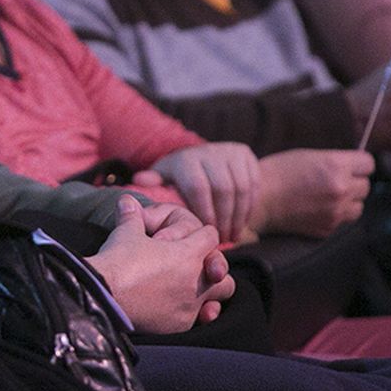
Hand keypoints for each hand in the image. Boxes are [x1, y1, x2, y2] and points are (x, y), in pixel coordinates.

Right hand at [87, 197, 234, 333]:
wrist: (103, 295)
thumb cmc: (118, 260)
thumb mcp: (126, 232)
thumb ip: (132, 215)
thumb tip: (127, 200)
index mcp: (189, 253)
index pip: (211, 236)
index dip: (200, 234)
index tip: (187, 238)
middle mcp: (197, 280)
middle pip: (223, 271)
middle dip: (213, 266)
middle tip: (193, 265)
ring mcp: (190, 305)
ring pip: (218, 298)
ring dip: (208, 291)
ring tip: (189, 288)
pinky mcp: (179, 325)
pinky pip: (196, 319)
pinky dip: (189, 312)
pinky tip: (174, 307)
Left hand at [135, 143, 259, 242]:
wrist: (214, 158)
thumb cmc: (182, 175)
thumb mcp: (166, 176)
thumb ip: (154, 181)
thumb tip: (137, 180)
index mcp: (187, 159)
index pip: (199, 187)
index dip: (204, 212)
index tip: (205, 231)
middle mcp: (210, 151)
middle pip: (223, 189)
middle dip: (224, 218)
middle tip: (222, 239)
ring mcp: (230, 152)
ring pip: (241, 188)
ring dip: (238, 216)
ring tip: (231, 235)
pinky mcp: (247, 155)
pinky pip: (253, 185)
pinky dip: (249, 207)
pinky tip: (242, 223)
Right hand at [251, 150, 372, 237]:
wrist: (259, 200)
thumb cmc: (278, 173)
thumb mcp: (309, 155)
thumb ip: (335, 161)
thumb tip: (354, 166)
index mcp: (336, 166)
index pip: (368, 164)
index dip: (359, 163)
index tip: (353, 165)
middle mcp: (340, 189)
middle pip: (366, 186)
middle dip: (354, 182)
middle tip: (337, 180)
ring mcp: (335, 211)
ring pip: (359, 206)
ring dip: (349, 200)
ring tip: (330, 196)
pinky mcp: (328, 228)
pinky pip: (343, 220)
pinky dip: (336, 214)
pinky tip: (319, 207)